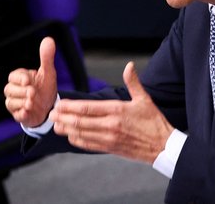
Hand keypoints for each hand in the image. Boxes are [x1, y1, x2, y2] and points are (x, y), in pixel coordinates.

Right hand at [4, 36, 58, 127]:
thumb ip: (46, 57)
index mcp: (20, 78)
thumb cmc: (45, 87)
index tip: (27, 81)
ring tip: (32, 103)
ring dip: (21, 102)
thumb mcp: (48, 72)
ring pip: (10, 102)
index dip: (19, 78)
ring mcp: (15, 103)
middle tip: (33, 93)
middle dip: (20, 91)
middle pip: (9, 89)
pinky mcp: (19, 115)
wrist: (49, 107)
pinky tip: (28, 112)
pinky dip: (21, 114)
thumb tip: (48, 40)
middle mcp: (14, 90)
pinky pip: (15, 115)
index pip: (13, 76)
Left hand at [50, 61, 173, 163]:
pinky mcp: (111, 148)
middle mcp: (111, 125)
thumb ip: (133, 82)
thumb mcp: (144, 99)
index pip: (88, 108)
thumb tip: (129, 65)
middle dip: (64, 118)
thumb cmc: (154, 122)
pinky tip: (70, 136)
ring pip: (82, 134)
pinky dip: (78, 140)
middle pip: (81, 121)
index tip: (60, 104)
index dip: (71, 107)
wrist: (163, 146)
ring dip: (67, 130)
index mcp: (117, 110)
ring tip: (55, 125)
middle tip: (51, 114)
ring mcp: (109, 138)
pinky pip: (89, 145)